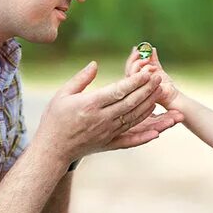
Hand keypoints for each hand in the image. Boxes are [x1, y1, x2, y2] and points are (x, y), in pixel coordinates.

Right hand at [33, 61, 168, 165]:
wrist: (52, 149)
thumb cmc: (54, 119)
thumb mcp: (62, 94)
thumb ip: (81, 79)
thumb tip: (95, 64)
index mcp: (90, 105)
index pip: (118, 91)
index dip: (135, 81)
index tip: (147, 72)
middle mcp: (101, 119)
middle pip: (130, 103)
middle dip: (147, 90)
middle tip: (159, 78)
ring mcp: (107, 133)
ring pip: (134, 119)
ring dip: (149, 106)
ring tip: (160, 94)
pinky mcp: (109, 144)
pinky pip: (130, 140)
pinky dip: (145, 136)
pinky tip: (157, 131)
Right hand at [125, 46, 178, 108]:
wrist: (173, 95)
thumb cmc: (165, 84)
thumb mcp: (158, 69)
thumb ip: (154, 60)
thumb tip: (151, 48)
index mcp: (136, 79)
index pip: (129, 67)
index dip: (131, 57)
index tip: (136, 48)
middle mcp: (134, 85)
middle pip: (127, 70)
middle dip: (133, 59)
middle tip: (141, 52)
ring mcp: (137, 89)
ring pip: (130, 74)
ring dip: (139, 64)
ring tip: (149, 60)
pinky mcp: (142, 92)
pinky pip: (139, 79)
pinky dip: (146, 70)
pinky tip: (154, 68)